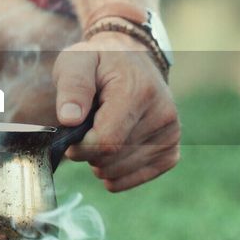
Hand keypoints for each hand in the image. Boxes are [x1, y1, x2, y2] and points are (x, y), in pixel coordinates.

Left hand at [51, 30, 179, 191]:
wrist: (132, 59)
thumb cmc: (100, 61)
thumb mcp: (78, 60)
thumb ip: (72, 86)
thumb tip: (69, 119)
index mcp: (139, 92)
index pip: (106, 142)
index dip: (79, 147)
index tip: (71, 134)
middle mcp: (162, 115)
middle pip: (110, 160)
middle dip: (88, 151)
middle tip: (88, 126)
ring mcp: (170, 135)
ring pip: (118, 172)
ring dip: (100, 161)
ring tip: (103, 131)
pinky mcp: (170, 151)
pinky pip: (133, 179)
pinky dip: (115, 171)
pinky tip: (113, 149)